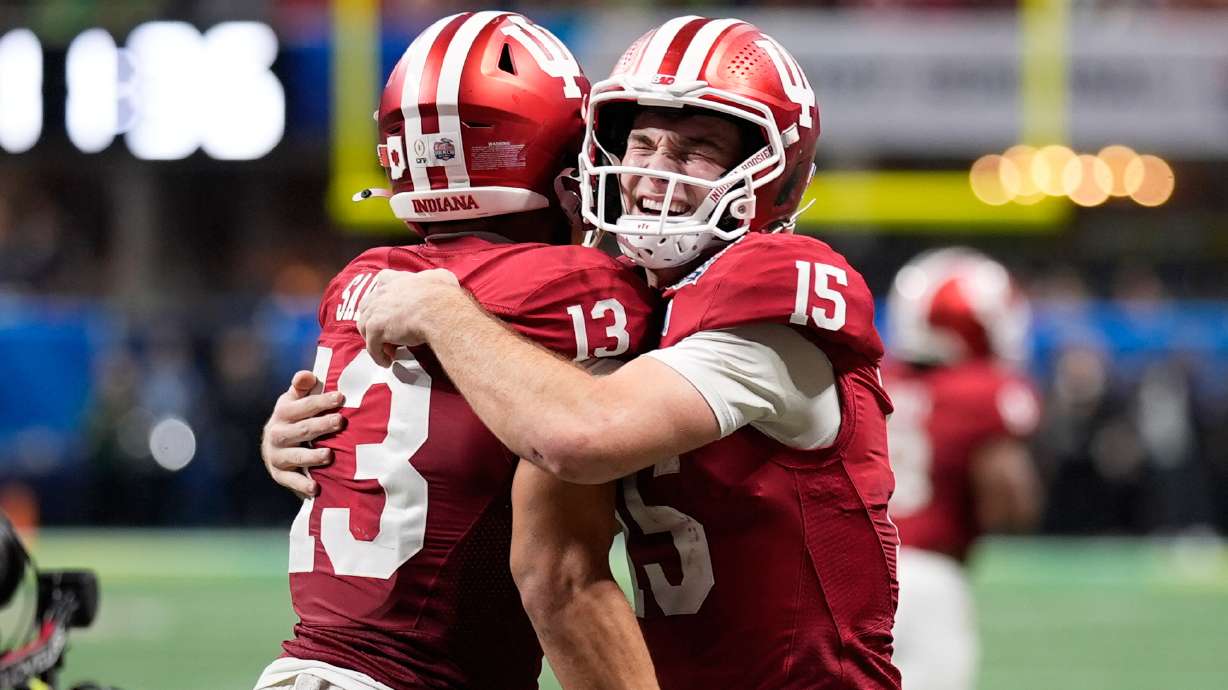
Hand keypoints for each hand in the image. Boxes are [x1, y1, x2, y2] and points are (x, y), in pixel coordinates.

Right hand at [261, 370, 345, 497]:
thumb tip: (307, 375)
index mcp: (283, 412)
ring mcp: (277, 455)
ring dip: (312, 456)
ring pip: (295, 455)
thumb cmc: (293, 419)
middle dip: (321, 425)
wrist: (273, 449)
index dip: (321, 401)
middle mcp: (277, 433)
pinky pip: (290, 480)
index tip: (340, 398)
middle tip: (340, 422)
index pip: (302, 406)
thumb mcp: (293, 400)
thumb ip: (301, 387)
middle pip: (301, 429)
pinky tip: (315, 488)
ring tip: (329, 455)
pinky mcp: (279, 474)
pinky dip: (302, 484)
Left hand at [356, 268, 462, 365]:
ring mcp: (376, 311)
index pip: (383, 279)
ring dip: (374, 338)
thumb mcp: (442, 278)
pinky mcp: (376, 329)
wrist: (439, 312)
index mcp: (398, 280)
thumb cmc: (444, 297)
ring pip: (364, 326)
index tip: (389, 305)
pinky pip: (371, 346)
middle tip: (389, 332)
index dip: (384, 293)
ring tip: (388, 349)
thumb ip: (435, 278)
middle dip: (375, 319)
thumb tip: (441, 281)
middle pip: (367, 305)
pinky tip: (387, 361)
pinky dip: (378, 355)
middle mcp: (383, 293)